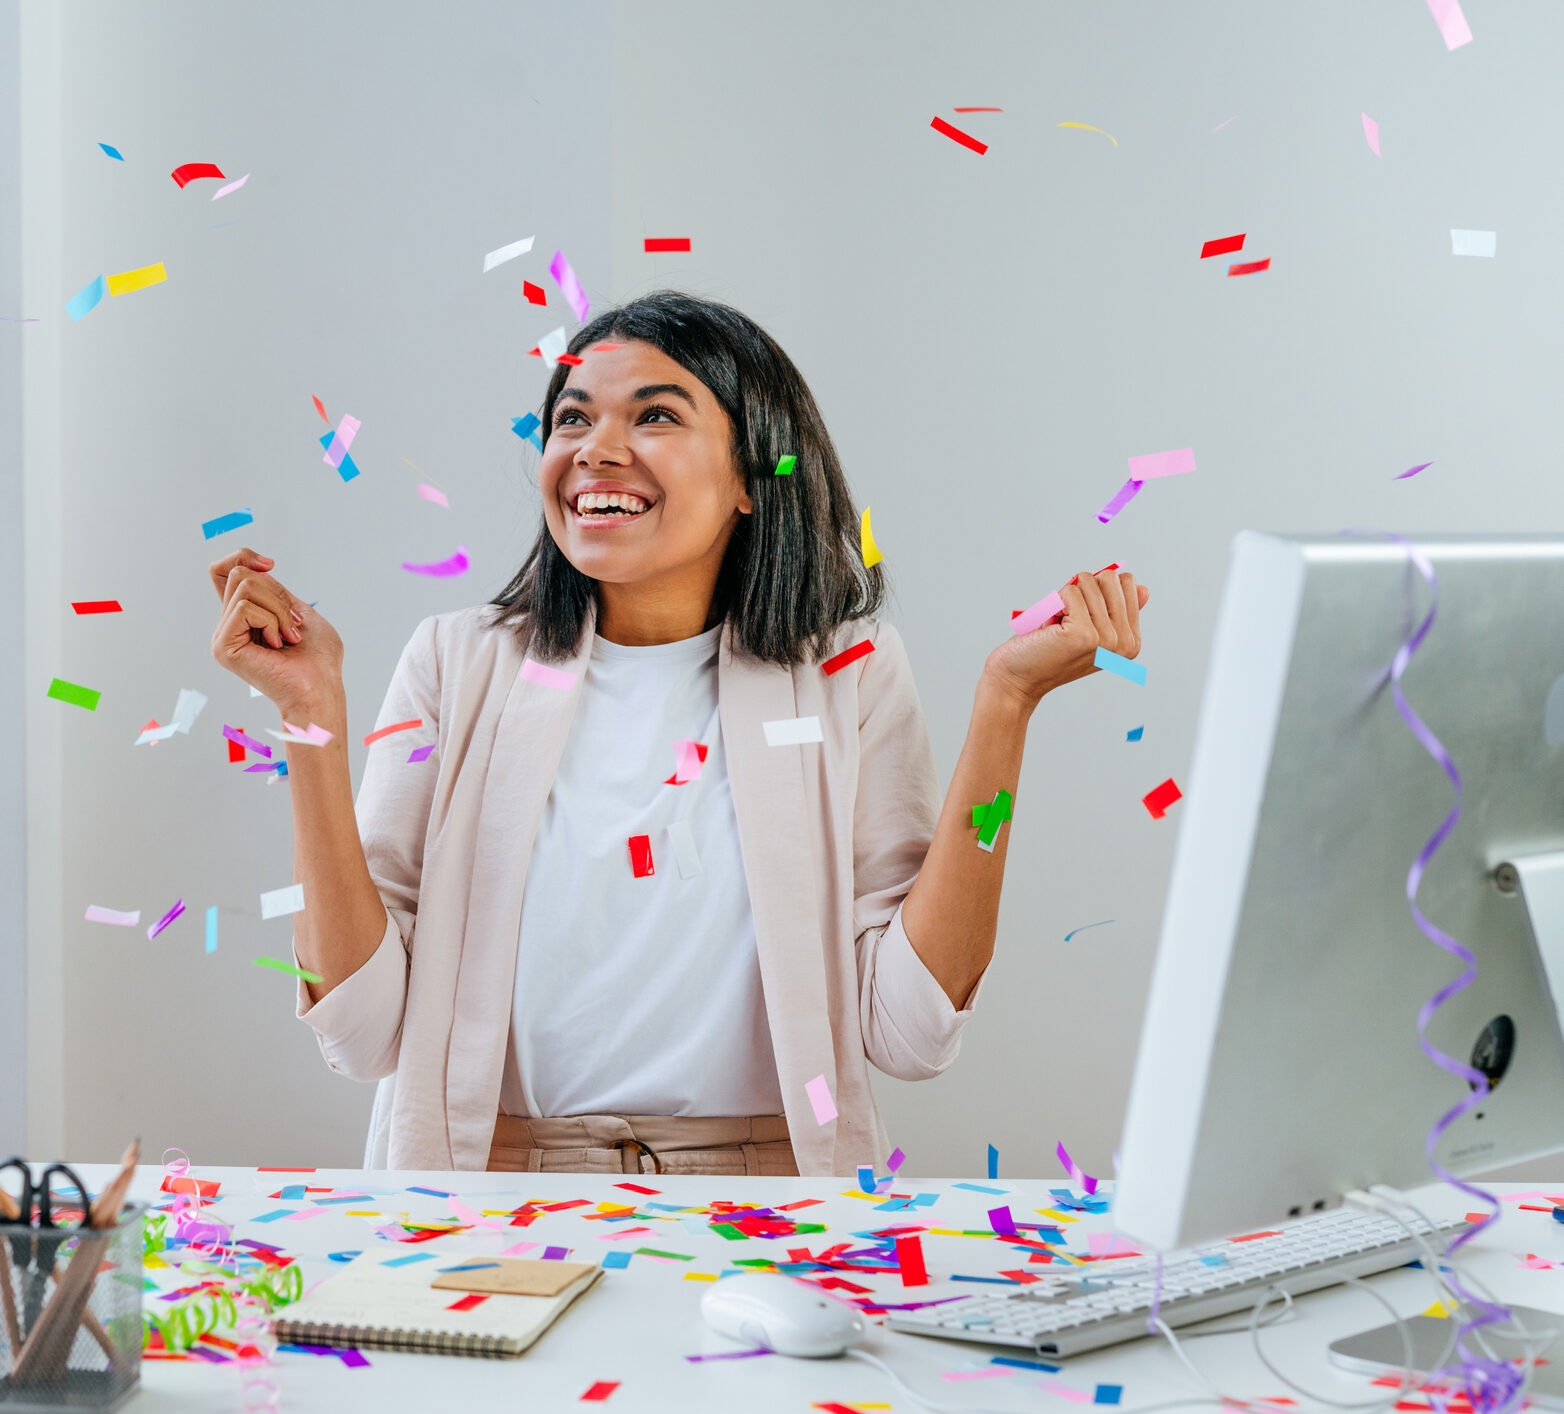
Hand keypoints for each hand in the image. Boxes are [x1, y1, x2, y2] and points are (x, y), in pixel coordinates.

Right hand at [208, 547, 344, 717]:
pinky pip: (245, 608)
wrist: (322, 688)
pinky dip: (272, 620)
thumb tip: (254, 569)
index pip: (222, 571)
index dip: (242, 556)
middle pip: (238, 573)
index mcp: (244, 618)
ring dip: (279, 608)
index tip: (271, 565)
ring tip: (288, 637)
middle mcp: (228, 626)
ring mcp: (223, 637)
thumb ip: (274, 590)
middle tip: (293, 624)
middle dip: (277, 592)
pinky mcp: (223, 647)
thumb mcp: (300, 611)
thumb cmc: (319, 659)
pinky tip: (278, 645)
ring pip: (245, 586)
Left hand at [982, 568, 1149, 710]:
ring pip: (1088, 581)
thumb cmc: (1047, 649)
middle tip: (1066, 620)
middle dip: (1081, 591)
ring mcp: (1106, 640)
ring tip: (1056, 627)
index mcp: (1130, 641)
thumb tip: (1143, 588)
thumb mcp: (1087, 626)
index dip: (1095, 591)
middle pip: (1110, 577)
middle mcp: (1124, 643)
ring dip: (1064, 599)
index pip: (1127, 583)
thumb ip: (1114, 609)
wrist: (1017, 678)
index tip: (1080, 617)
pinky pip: (1070, 591)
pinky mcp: (1084, 634)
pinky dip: (1053, 603)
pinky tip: (1048, 629)